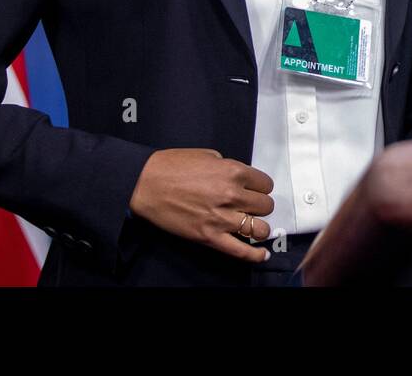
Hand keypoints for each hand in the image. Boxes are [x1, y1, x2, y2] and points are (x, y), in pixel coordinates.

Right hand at [128, 148, 273, 262]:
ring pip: (259, 228)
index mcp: (233, 172)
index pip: (265, 184)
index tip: (256, 190)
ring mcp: (221, 218)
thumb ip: (228, 167)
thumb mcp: (207, 155)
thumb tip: (240, 179)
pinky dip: (255, 255)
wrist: (146, 183)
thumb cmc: (171, 167)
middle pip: (265, 206)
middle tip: (251, 206)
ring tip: (253, 226)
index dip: (261, 187)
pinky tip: (262, 255)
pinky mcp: (209, 236)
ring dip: (258, 227)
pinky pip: (240, 251)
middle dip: (260, 205)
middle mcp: (231, 195)